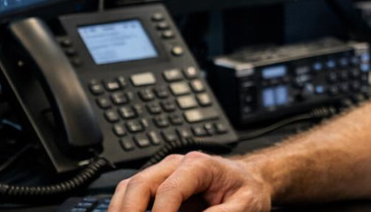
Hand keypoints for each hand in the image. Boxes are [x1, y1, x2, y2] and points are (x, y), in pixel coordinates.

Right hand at [107, 152, 271, 211]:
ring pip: (129, 187)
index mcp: (199, 165)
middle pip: (140, 184)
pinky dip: (125, 209)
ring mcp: (164, 173)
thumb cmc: (247, 190)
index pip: (169, 190)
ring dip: (121, 209)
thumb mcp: (244, 206)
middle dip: (129, 211)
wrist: (249, 180)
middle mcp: (176, 165)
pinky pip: (132, 194)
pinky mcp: (158, 185)